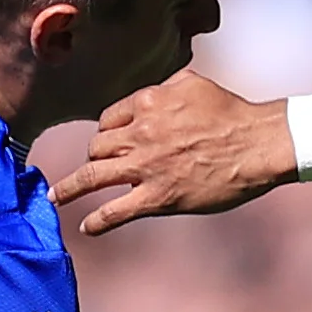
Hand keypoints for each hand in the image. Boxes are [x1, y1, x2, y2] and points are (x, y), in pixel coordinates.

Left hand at [58, 71, 290, 236]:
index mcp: (147, 104)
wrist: (257, 144)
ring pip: (93, 176)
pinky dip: (97, 222)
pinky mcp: (158, 197)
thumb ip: (166, 87)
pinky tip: (86, 228)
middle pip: (98, 146)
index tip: (109, 141)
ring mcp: (145, 167)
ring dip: (70, 188)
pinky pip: (115, 211)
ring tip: (55, 197)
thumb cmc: (232, 113)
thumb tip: (154, 90)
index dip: (107, 131)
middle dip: (95, 156)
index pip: (109, 118)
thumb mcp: (193, 83)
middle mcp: (139, 134)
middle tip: (97, 168)